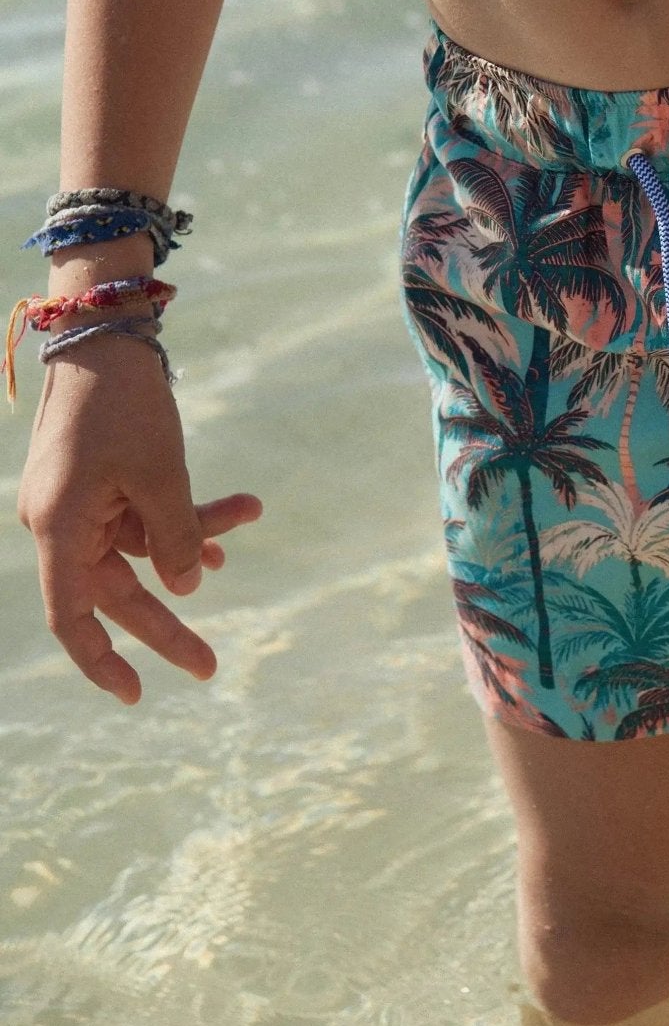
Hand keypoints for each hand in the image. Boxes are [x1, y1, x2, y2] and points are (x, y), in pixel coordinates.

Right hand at [16, 331, 262, 704]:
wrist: (103, 330)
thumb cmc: (124, 402)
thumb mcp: (161, 475)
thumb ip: (175, 538)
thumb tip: (186, 589)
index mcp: (60, 528)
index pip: (72, 618)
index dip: (101, 661)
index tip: (134, 695)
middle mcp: (62, 523)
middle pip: (117, 593)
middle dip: (169, 624)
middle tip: (211, 667)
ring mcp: (80, 502)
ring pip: (141, 547)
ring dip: (195, 536)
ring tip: (249, 511)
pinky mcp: (100, 481)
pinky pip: (142, 515)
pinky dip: (184, 515)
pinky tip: (238, 511)